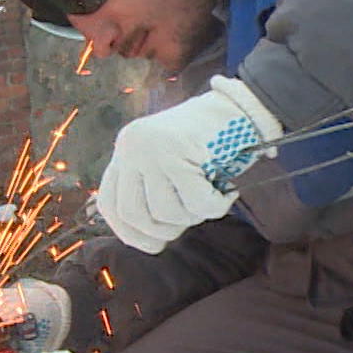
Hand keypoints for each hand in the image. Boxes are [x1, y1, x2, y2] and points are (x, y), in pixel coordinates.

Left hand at [97, 75, 282, 252]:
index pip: (110, 203)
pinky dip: (215, 206)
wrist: (242, 108)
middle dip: (163, 231)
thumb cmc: (210, 142)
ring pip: (165, 211)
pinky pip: (196, 202)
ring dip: (194, 216)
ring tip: (210, 197)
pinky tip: (226, 193)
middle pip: (132, 213)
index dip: (128, 233)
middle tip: (188, 222)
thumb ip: (153, 190)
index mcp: (127, 149)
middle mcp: (132, 147)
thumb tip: (150, 239)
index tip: (153, 244)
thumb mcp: (170, 162)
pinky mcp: (178, 151)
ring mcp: (152, 147)